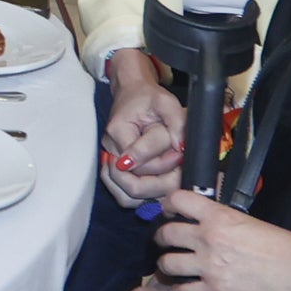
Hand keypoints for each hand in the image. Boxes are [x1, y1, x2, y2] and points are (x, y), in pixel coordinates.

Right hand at [100, 51, 185, 202]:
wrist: (133, 93)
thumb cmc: (148, 98)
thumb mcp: (167, 102)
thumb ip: (176, 123)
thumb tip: (181, 147)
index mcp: (118, 131)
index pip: (138, 163)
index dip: (163, 164)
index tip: (179, 154)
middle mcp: (110, 149)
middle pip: (130, 183)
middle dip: (159, 183)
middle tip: (179, 172)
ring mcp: (110, 161)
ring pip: (125, 195)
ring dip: (152, 193)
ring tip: (172, 181)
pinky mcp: (115, 169)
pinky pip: (124, 194)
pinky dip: (143, 196)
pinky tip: (160, 188)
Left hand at [151, 188, 290, 290]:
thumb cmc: (287, 248)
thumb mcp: (251, 223)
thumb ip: (226, 222)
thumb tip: (213, 225)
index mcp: (220, 216)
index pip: (178, 199)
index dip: (169, 205)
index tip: (169, 211)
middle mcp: (208, 238)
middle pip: (166, 234)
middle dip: (161, 238)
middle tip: (164, 242)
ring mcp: (209, 266)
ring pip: (167, 264)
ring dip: (166, 266)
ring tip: (171, 268)